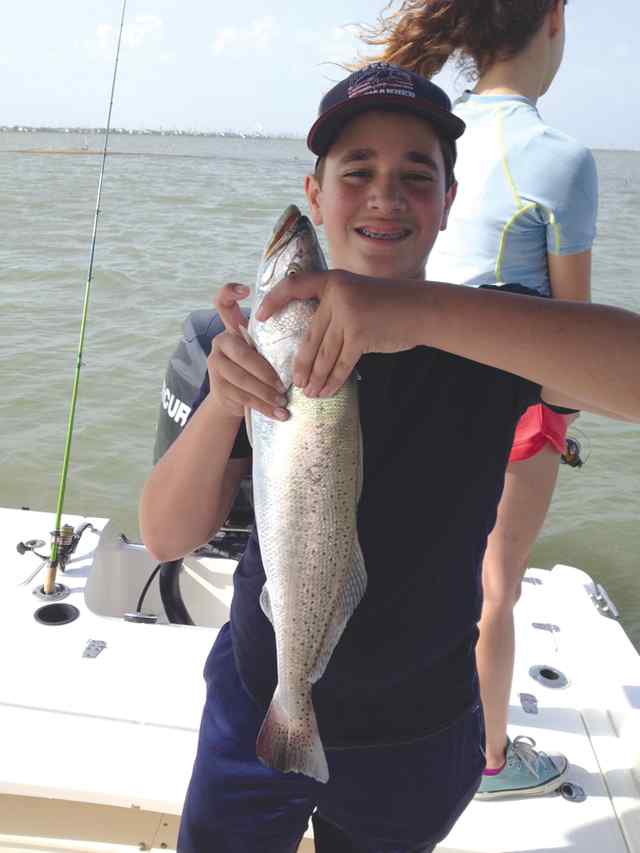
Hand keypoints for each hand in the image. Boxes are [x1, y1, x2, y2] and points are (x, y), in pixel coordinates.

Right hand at [209, 283, 288, 419]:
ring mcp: (216, 367)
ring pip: (242, 379)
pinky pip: (243, 399)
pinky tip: (279, 414)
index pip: (222, 303)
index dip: (229, 293)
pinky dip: (264, 408)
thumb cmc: (256, 367)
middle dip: (265, 372)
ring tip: (283, 401)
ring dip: (266, 393)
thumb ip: (274, 336)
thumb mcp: (263, 348)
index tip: (246, 290)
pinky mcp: (219, 389)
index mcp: (230, 328)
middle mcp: (220, 343)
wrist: (233, 397)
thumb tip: (312, 326)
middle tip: (284, 384)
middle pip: (242, 354)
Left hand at [256, 269, 423, 396]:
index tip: (259, 316)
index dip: (273, 299)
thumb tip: (313, 339)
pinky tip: (325, 391)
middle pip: (310, 336)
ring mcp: (348, 314)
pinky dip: (332, 381)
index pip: (294, 285)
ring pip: (324, 354)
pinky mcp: (360, 335)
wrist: (422, 309)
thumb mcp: (358, 294)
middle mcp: (337, 295)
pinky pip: (341, 363)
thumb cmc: (391, 304)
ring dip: (315, 377)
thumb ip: (335, 308)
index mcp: (333, 280)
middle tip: (293, 381)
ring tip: (308, 392)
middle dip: (301, 364)